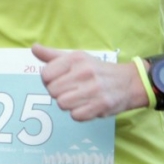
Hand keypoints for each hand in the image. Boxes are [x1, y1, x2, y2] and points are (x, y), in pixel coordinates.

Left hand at [32, 44, 149, 120]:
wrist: (129, 82)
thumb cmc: (97, 70)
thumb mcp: (76, 58)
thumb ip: (52, 56)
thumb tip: (33, 48)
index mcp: (75, 59)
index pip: (45, 75)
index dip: (49, 80)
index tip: (59, 80)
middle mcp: (84, 72)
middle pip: (52, 91)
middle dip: (58, 93)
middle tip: (71, 90)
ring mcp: (93, 89)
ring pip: (62, 104)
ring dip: (68, 104)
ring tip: (79, 97)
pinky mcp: (100, 105)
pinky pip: (75, 116)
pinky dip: (79, 113)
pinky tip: (87, 105)